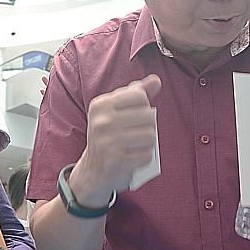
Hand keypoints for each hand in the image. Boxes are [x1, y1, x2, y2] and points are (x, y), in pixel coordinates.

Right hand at [70, 75, 161, 204]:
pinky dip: (145, 158)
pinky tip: (134, 158)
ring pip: (150, 135)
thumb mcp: (116, 111)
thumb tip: (156, 80)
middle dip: (148, 126)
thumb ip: (136, 94)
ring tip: (137, 146)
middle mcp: (102, 121)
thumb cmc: (109, 136)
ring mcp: (108, 142)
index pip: (139, 96)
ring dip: (148, 143)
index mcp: (101, 105)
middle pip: (148, 116)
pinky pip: (147, 155)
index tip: (135, 116)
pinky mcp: (117, 161)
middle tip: (136, 134)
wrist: (93, 170)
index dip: (144, 106)